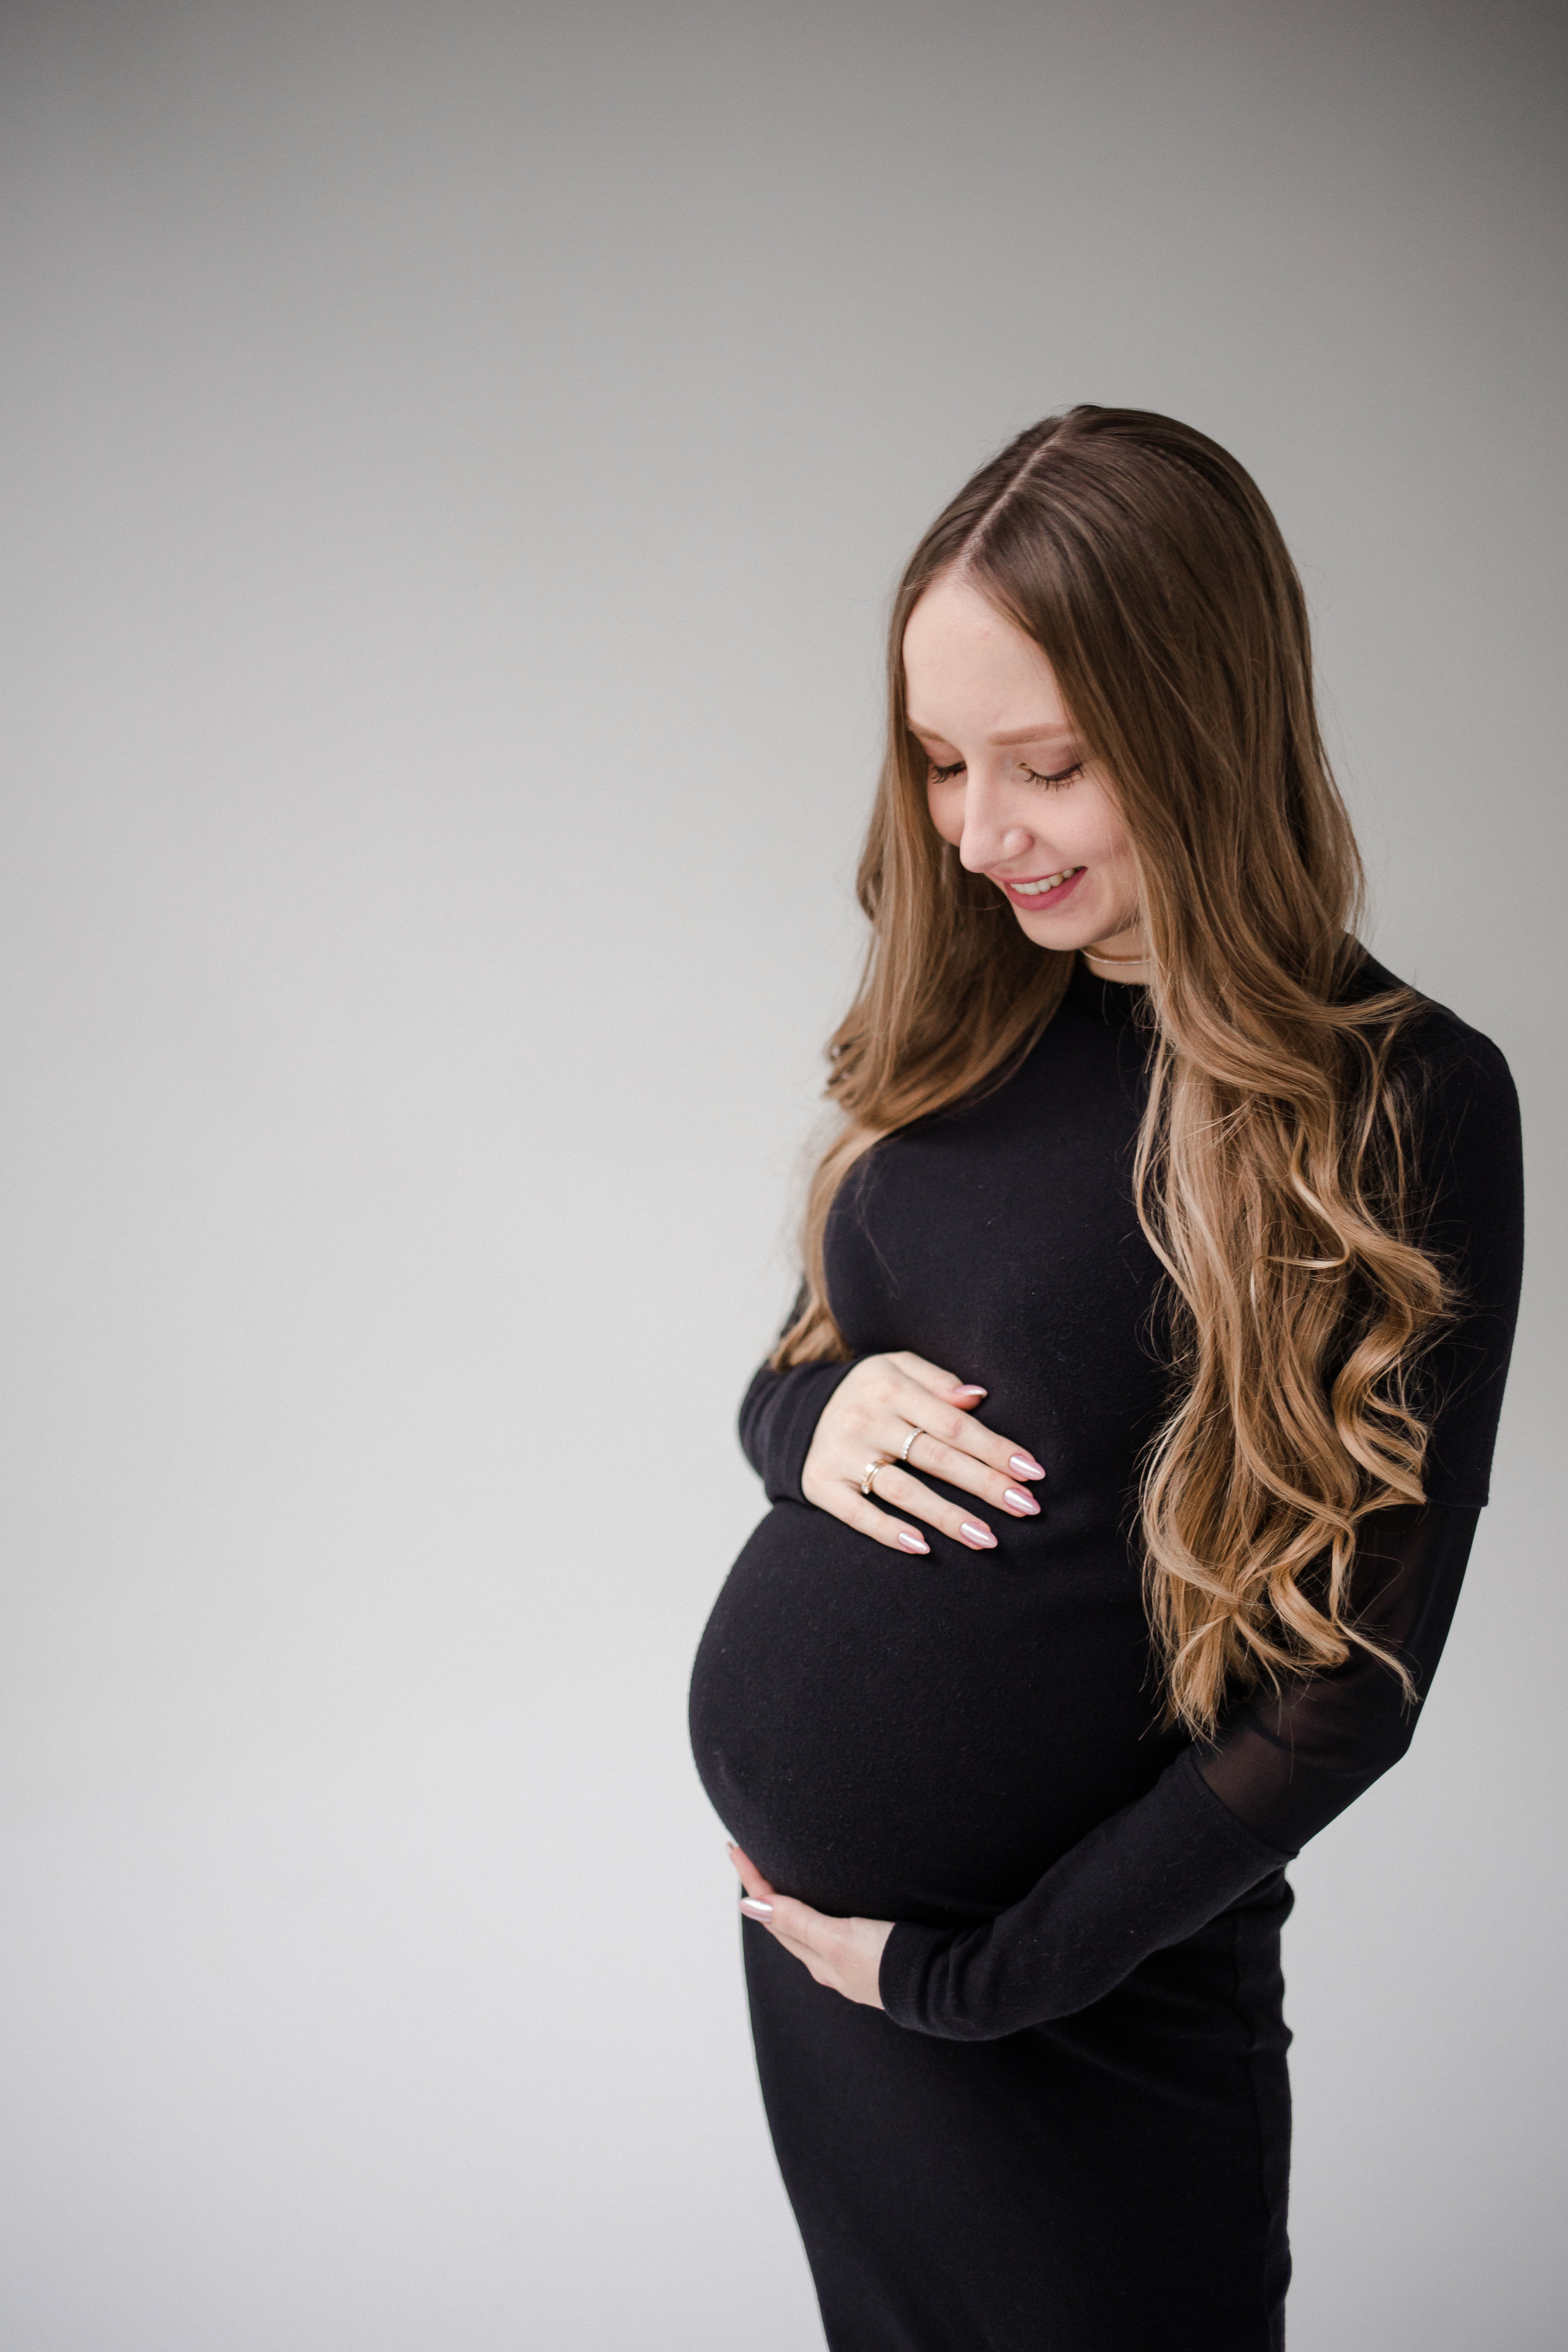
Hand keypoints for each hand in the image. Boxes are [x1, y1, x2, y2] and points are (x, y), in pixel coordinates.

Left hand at [729, 1845, 891, 2007]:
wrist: (943, 1984)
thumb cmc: (888, 1961)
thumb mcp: (838, 1938)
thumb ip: (797, 1921)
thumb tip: (748, 1906)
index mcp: (818, 1959)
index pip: (773, 1914)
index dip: (752, 1881)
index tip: (733, 1848)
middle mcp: (830, 1963)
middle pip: (786, 1921)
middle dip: (765, 1891)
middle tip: (750, 1858)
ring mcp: (852, 1962)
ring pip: (808, 1928)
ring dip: (789, 1902)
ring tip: (779, 1880)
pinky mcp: (875, 1955)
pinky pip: (831, 1930)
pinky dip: (816, 1912)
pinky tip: (827, 1907)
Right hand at [799, 1350, 1043, 1555]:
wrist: (792, 1411)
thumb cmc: (864, 1391)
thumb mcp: (894, 1366)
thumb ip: (937, 1379)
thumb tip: (978, 1398)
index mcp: (890, 1387)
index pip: (953, 1423)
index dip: (995, 1448)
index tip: (1031, 1471)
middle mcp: (866, 1420)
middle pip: (936, 1457)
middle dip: (986, 1484)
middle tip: (1027, 1508)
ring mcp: (843, 1455)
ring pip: (903, 1490)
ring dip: (948, 1517)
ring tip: (987, 1538)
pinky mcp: (822, 1485)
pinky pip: (857, 1514)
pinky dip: (888, 1531)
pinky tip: (922, 1547)